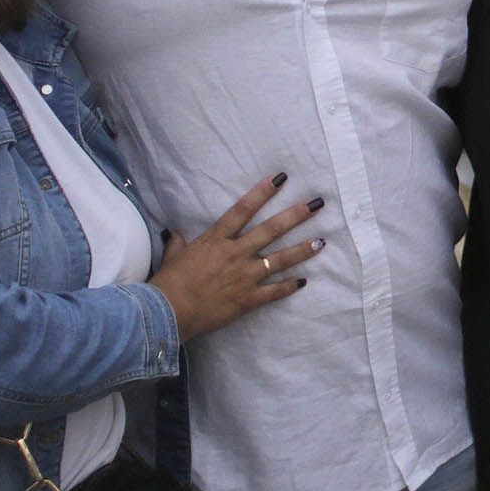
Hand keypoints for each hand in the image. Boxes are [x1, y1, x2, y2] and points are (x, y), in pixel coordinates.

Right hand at [151, 176, 324, 340]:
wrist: (168, 311)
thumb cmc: (168, 283)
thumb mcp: (173, 256)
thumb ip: (178, 243)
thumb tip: (175, 233)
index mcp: (216, 240)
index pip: (243, 210)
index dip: (262, 192)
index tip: (280, 179)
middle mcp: (235, 254)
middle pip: (271, 230)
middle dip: (296, 215)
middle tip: (317, 204)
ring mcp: (244, 276)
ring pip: (280, 259)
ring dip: (302, 250)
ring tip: (321, 242)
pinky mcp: (248, 299)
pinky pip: (274, 292)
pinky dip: (290, 286)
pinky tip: (304, 281)